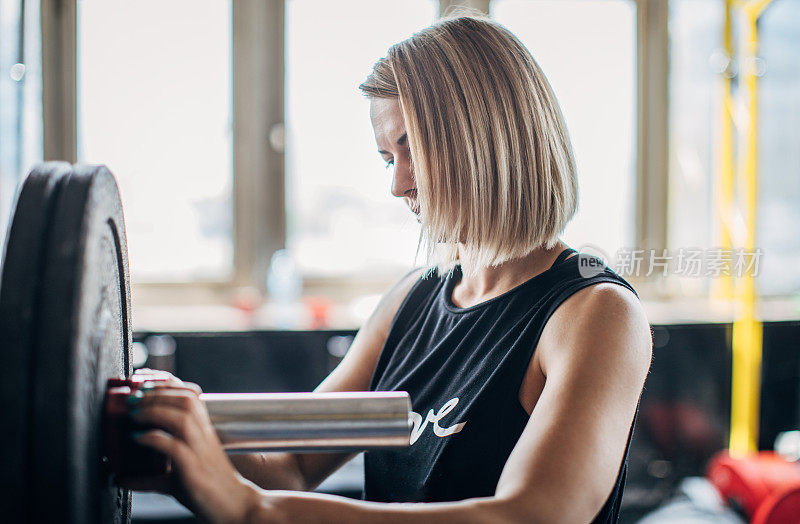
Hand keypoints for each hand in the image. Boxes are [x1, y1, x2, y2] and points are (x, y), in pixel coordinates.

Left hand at [122, 381, 260, 523]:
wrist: (236, 508)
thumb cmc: (209, 491)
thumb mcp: (175, 478)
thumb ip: (149, 476)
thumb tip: (120, 477)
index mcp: (204, 431)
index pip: (190, 394)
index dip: (167, 383)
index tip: (144, 381)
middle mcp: (204, 436)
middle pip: (186, 400)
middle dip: (157, 393)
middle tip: (134, 397)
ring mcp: (200, 451)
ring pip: (183, 417)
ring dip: (155, 410)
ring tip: (134, 413)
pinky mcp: (194, 470)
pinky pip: (175, 446)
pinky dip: (154, 438)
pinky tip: (138, 439)